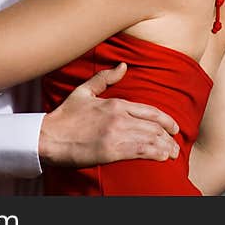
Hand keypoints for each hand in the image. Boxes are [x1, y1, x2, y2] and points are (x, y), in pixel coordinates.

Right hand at [39, 63, 180, 167]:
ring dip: (166, 148)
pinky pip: (141, 151)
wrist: (48, 137)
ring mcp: (116, 134)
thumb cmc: (65, 116)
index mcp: (116, 103)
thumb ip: (106, 78)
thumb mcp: (84, 91)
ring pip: (151, 139)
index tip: (175, 128)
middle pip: (154, 127)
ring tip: (172, 154)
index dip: (167, 121)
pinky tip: (162, 158)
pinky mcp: (111, 150)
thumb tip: (124, 66)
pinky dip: (156, 154)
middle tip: (175, 146)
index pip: (150, 112)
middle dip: (169, 137)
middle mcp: (120, 117)